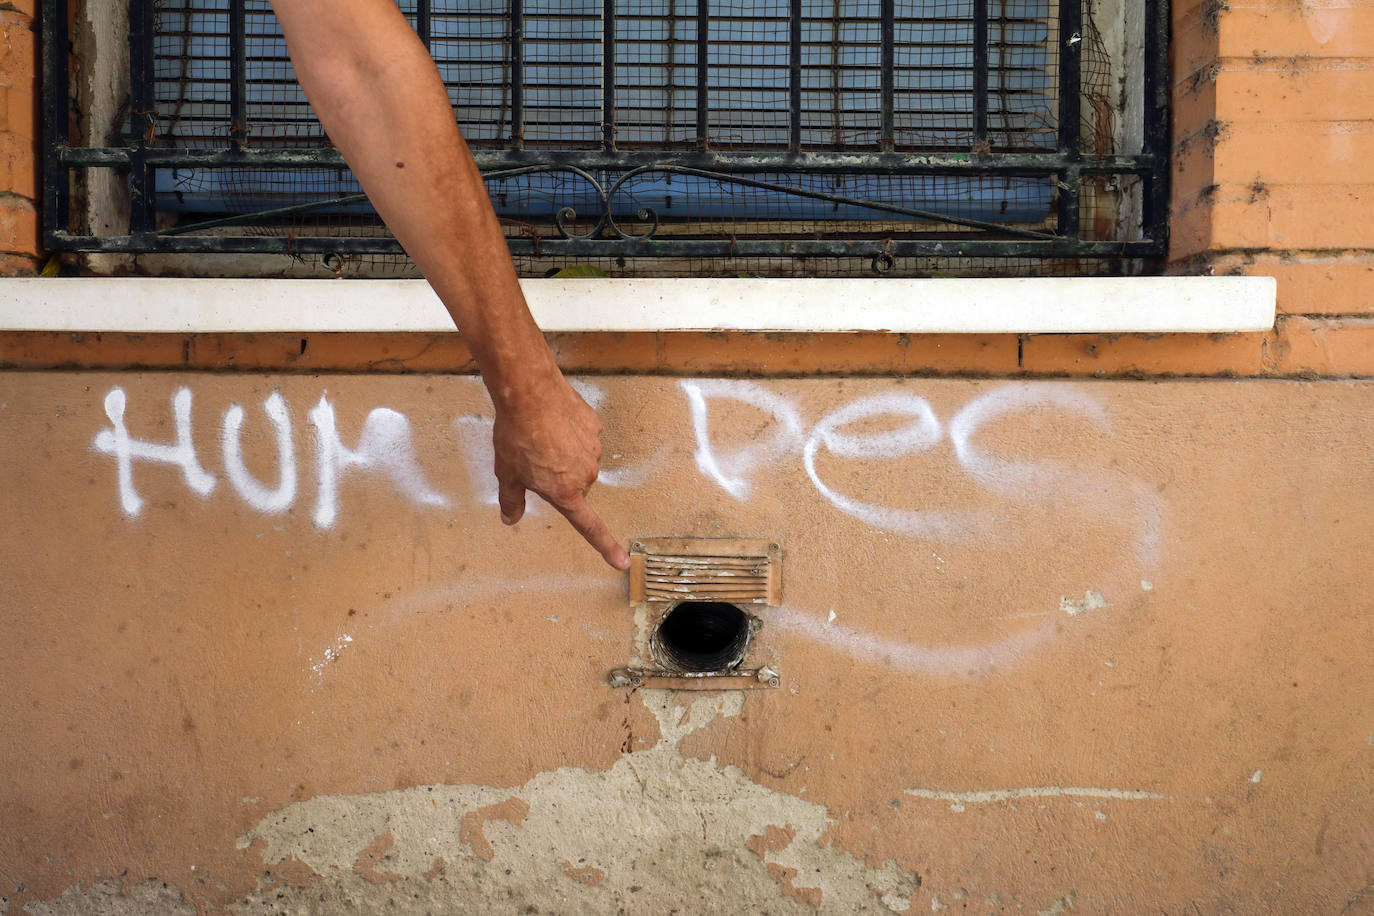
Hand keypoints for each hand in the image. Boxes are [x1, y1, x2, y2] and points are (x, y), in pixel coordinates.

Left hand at [492, 374, 629, 569]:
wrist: (530, 393)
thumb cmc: (516, 436)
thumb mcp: (506, 473)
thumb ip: (511, 500)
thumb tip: (510, 519)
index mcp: (565, 492)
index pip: (589, 527)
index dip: (606, 547)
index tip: (622, 561)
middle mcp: (585, 475)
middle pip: (575, 484)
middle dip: (559, 476)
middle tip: (535, 458)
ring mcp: (593, 449)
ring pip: (581, 459)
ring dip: (565, 453)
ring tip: (542, 435)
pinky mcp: (595, 427)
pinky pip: (585, 436)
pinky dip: (572, 433)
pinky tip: (555, 421)